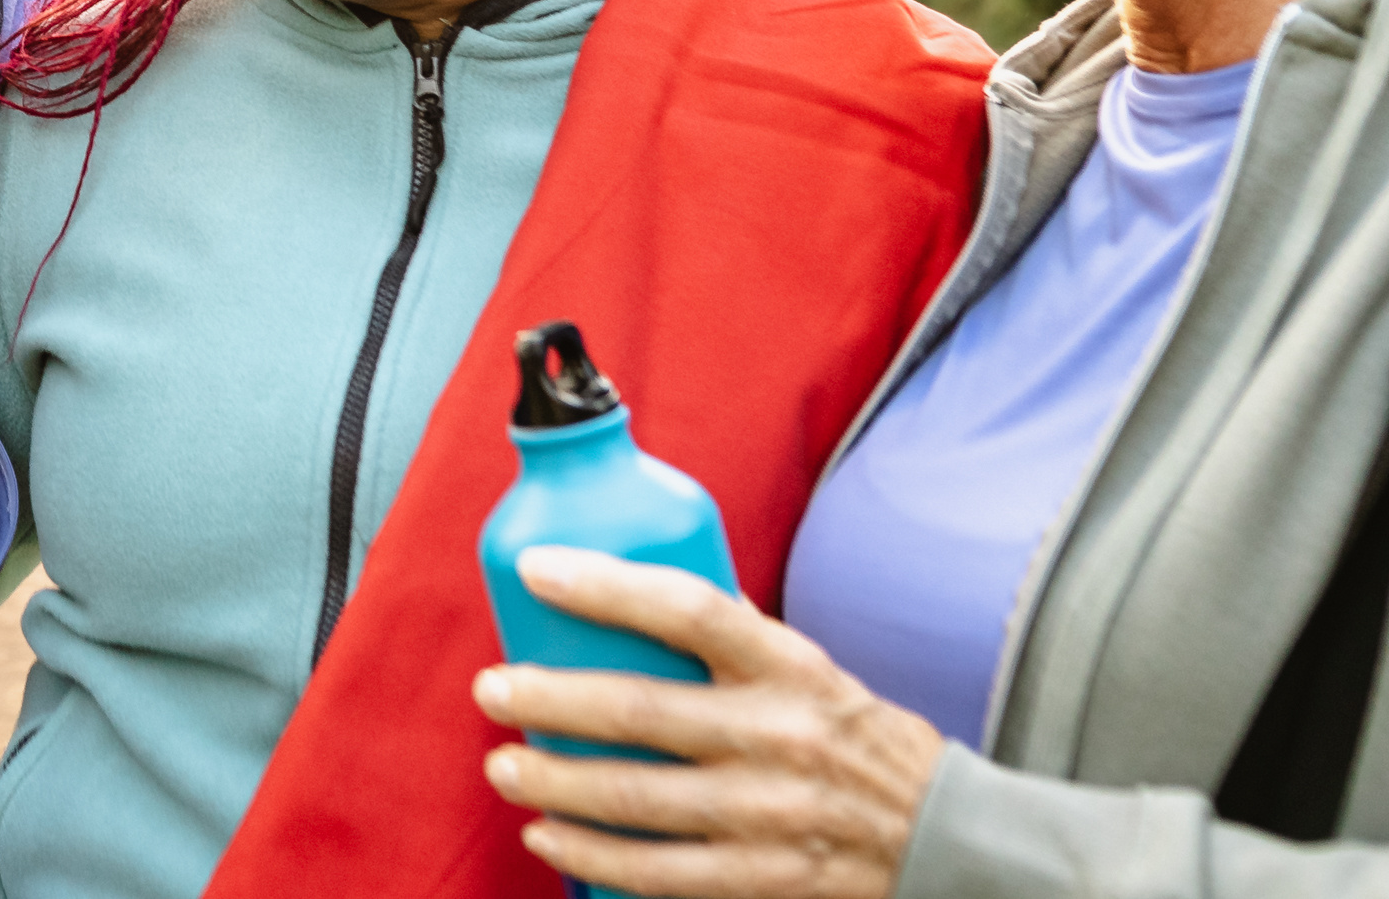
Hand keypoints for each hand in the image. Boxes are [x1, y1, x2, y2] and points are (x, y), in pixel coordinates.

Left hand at [471, 547, 943, 898]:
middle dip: (549, 699)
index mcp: (789, 668)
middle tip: (492, 689)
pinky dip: (596, 857)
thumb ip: (732, 635)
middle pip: (642, 711)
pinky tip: (549, 838)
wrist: (944, 838)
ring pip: (640, 800)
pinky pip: (663, 874)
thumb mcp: (809, 668)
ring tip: (505, 768)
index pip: (690, 609)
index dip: (607, 585)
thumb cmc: (852, 736)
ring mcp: (773, 816)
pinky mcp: (768, 882)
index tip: (536, 569)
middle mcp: (781, 737)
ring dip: (557, 784)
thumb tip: (631, 580)